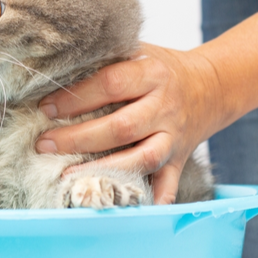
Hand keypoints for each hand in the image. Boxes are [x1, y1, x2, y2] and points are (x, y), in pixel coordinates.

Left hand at [35, 43, 224, 204]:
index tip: (46, 108)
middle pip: (121, 127)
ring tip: (67, 173)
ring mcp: (173, 137)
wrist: (212, 85)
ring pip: (140, 158)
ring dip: (102, 168)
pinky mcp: (179, 160)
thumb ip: (105, 60)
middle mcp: (165, 107)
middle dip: (78, 137)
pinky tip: (124, 205)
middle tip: (44, 144)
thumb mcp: (138, 51)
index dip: (76, 98)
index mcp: (152, 74)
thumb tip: (56, 69)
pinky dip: (150, 198)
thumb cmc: (161, 68)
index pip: (111, 84)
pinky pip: (166, 184)